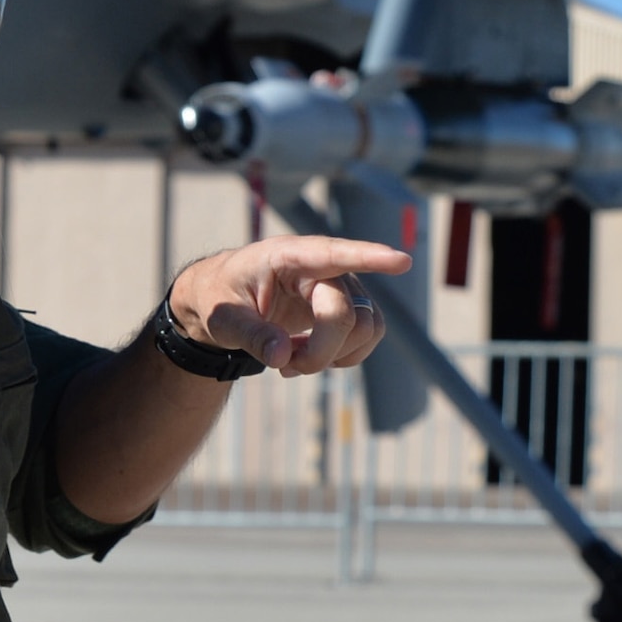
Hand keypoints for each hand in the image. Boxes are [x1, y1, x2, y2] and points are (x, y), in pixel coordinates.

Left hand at [169, 234, 410, 375]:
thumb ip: (251, 336)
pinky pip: (368, 336)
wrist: (222, 300)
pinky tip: (306, 358)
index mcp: (285, 256)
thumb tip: (284, 356)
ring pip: (367, 327)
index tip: (401, 260)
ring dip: (334, 356)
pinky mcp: (346, 306)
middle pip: (347, 313)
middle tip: (285, 368)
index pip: (330, 253)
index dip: (367, 257)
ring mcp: (338, 286)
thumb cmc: (220, 299)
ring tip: (292, 362)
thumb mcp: (222, 319)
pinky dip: (342, 357)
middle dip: (322, 351)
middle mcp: (319, 267)